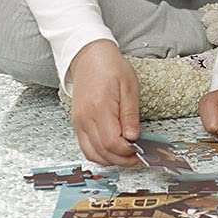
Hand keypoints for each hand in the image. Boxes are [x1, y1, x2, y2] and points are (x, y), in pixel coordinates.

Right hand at [67, 38, 140, 166]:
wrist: (89, 57)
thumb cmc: (110, 67)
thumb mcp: (129, 86)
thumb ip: (130, 114)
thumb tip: (133, 137)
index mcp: (99, 107)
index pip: (111, 142)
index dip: (127, 152)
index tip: (140, 150)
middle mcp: (85, 118)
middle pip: (102, 152)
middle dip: (122, 160)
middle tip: (138, 158)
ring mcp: (79, 122)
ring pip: (92, 153)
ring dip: (110, 160)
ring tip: (127, 157)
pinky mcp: (77, 124)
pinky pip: (86, 147)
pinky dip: (99, 154)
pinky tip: (113, 151)